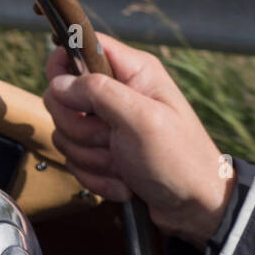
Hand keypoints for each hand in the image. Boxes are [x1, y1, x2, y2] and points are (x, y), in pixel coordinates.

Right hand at [42, 32, 234, 248]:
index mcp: (132, 73)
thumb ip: (97, 92)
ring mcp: (107, 123)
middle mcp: (117, 93)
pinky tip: (122, 180)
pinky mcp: (100, 150)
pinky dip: (94, 174)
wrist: (196, 209)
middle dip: (79, 125)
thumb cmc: (179, 160)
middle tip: (109, 139)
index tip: (67, 94)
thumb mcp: (141, 120)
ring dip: (89, 155)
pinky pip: (73, 157)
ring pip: (65, 129)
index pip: (81, 46)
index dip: (64, 66)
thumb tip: (58, 83)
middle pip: (63, 93)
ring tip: (122, 164)